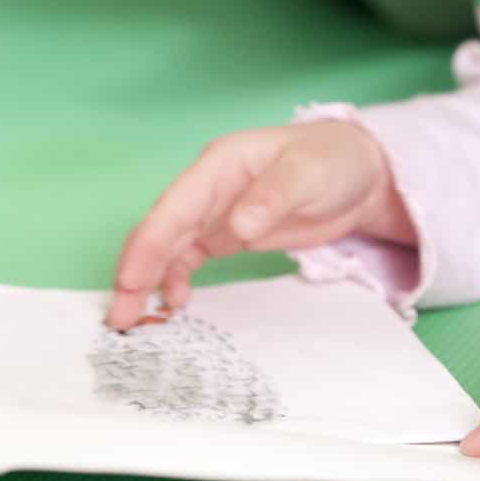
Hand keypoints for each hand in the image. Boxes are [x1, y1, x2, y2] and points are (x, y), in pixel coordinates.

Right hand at [106, 121, 411, 329]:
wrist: (360, 174)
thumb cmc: (333, 161)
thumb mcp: (308, 174)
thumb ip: (273, 197)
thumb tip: (238, 226)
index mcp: (219, 165)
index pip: (174, 206)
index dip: (149, 243)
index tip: (130, 279)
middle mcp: (208, 188)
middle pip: (161, 229)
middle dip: (136, 270)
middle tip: (119, 314)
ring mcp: (215, 212)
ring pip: (169, 247)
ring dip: (148, 279)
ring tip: (135, 319)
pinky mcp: (227, 233)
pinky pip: (189, 257)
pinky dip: (175, 279)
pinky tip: (175, 303)